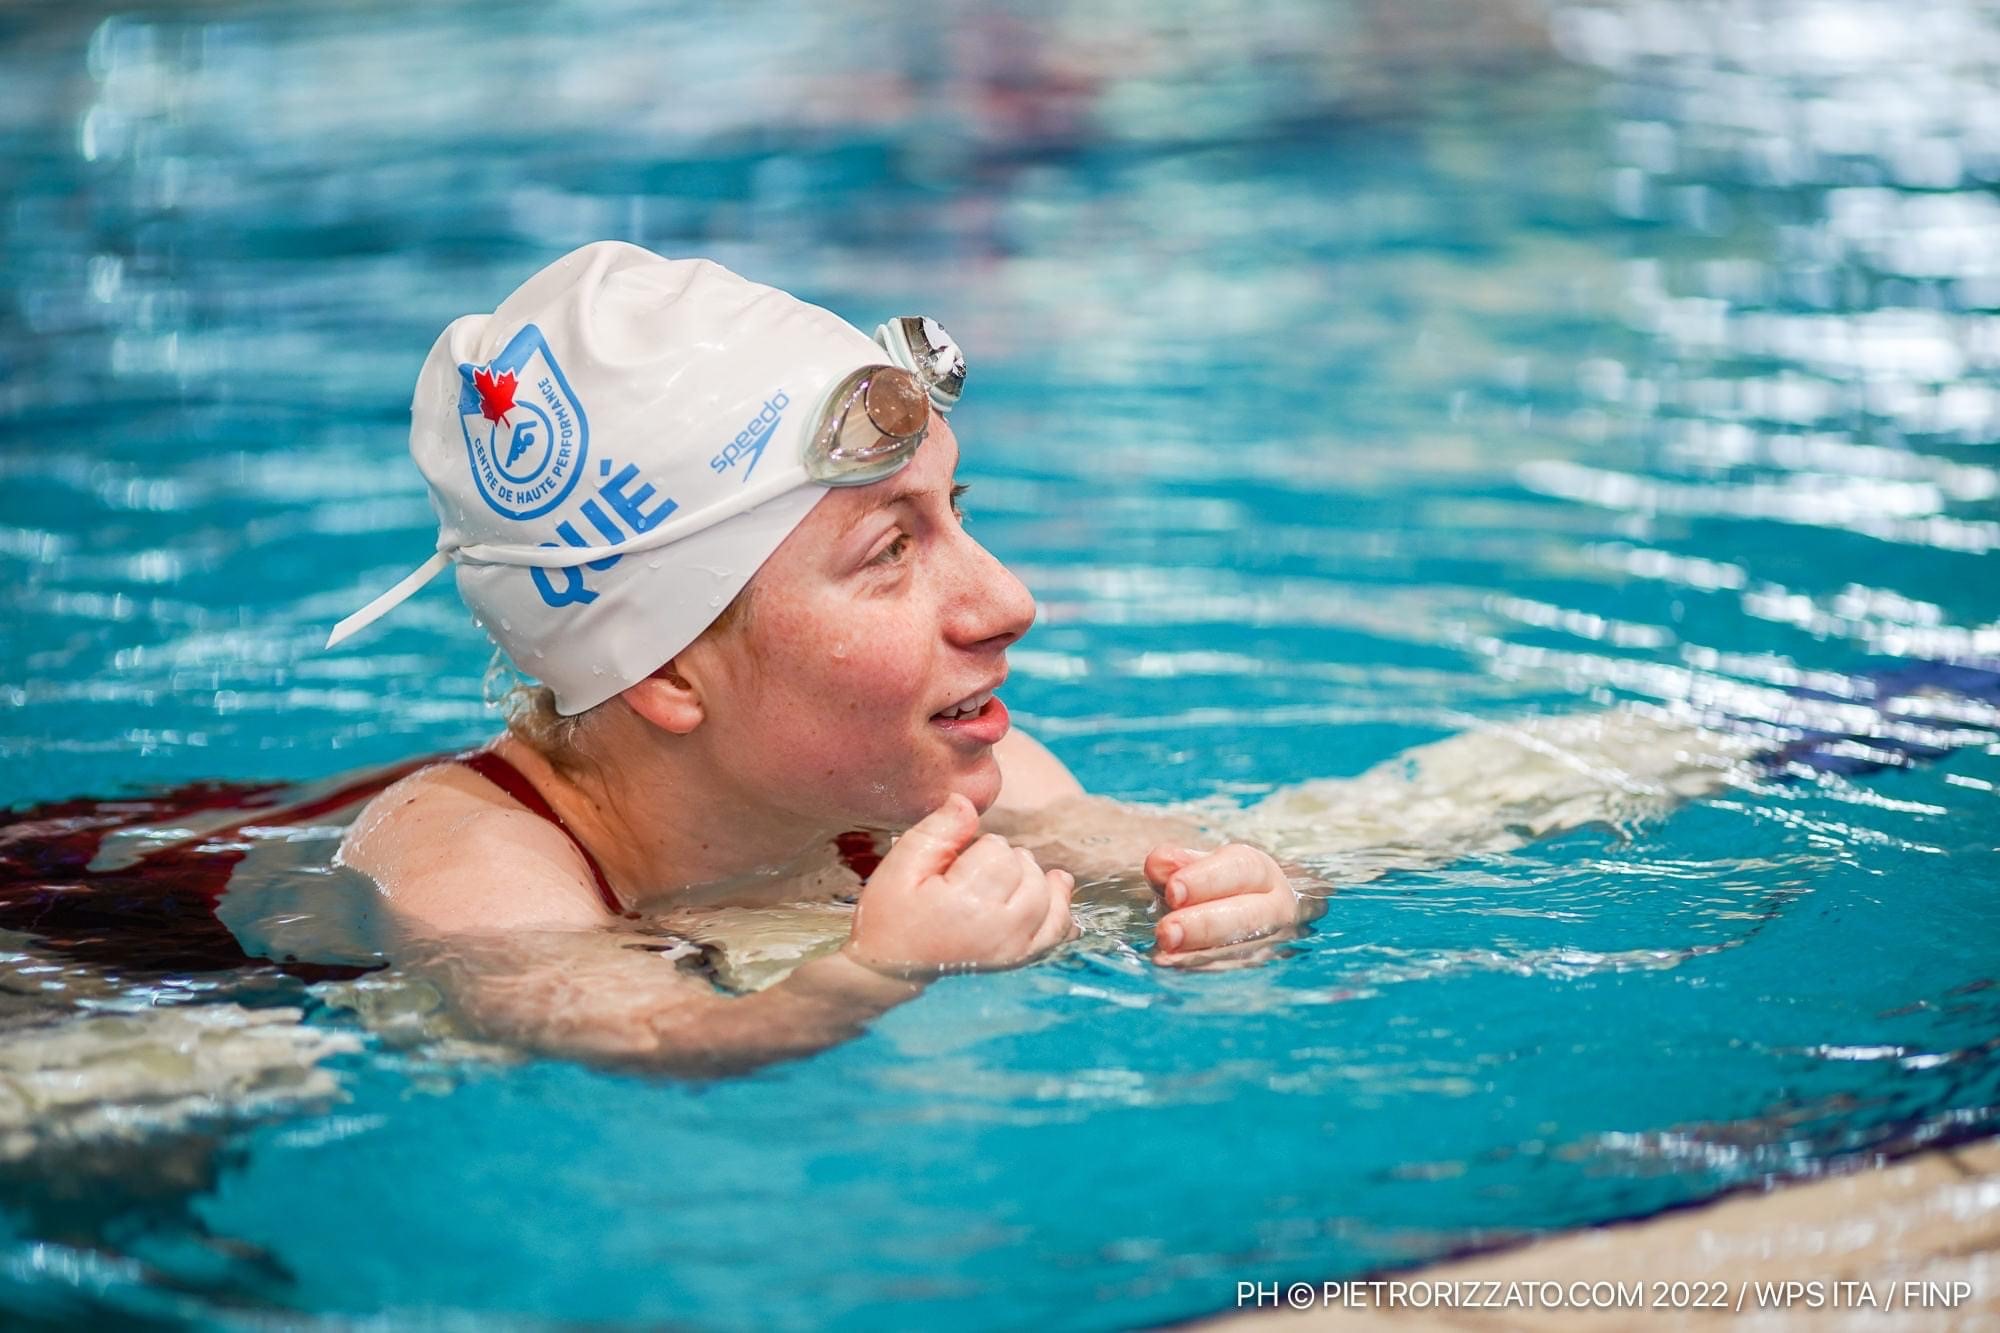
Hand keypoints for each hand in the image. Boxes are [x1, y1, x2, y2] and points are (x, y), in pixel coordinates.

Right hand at [843, 794, 1077, 978]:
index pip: (1000, 853)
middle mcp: (997, 931)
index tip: (957, 859)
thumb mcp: (900, 865)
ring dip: (1033, 878)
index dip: (981, 845)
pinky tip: (1057, 887)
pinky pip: (1056, 931)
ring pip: (1049, 899)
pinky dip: (1061, 908)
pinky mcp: (1019, 959)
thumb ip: (937, 831)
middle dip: (1007, 860)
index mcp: (964, 905)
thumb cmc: (890, 913)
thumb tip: (966, 801)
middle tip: (974, 868)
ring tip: (1002, 875)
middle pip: (1028, 873)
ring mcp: (1012, 949)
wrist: (890, 966)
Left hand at [1142, 842, 1309, 965]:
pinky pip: (1235, 975)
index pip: (1241, 869)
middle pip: (1247, 915)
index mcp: (1260, 872)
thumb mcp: (1196, 870)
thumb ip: (1176, 864)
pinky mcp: (1261, 972)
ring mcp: (1272, 945)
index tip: (1173, 890)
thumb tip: (1158, 863)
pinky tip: (1177, 969)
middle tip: (1167, 932)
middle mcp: (1275, 908)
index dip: (1206, 880)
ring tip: (1166, 954)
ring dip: (1201, 955)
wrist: (1239, 920)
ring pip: (1244, 952)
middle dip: (1204, 924)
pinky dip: (1204, 973)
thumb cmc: (1211, 890)